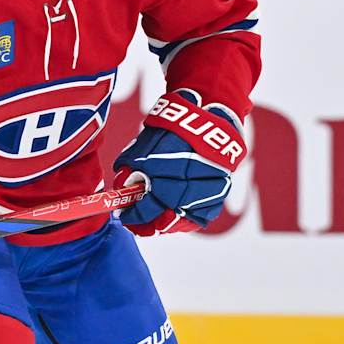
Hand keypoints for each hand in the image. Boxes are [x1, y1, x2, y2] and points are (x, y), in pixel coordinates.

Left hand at [113, 91, 246, 236]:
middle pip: (166, 217)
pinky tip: (177, 217)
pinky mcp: (222, 188)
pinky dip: (191, 219)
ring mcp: (206, 187)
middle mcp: (185, 182)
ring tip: (157, 223)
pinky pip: (206, 214)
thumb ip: (128, 169)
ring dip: (169, 224)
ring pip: (186, 218)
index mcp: (162, 171)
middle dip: (150, 224)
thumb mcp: (141, 146)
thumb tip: (122, 191)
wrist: (205, 118)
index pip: (145, 208)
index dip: (134, 217)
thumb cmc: (169, 131)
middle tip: (139, 225)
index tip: (126, 218)